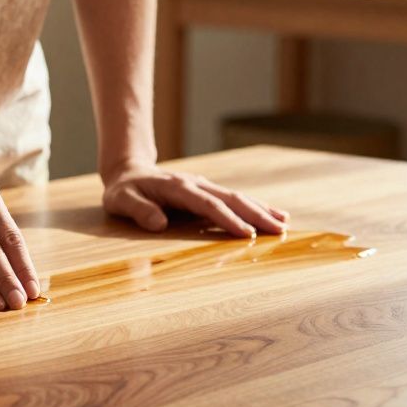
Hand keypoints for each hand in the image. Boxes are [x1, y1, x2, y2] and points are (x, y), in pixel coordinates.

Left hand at [102, 164, 287, 236]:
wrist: (129, 172)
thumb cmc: (124, 191)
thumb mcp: (121, 201)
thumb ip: (139, 211)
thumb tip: (158, 223)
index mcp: (178, 188)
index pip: (207, 205)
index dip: (227, 219)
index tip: (247, 234)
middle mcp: (196, 184)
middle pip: (231, 199)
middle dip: (256, 214)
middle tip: (280, 231)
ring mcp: (204, 187)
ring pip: (237, 197)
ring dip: (261, 210)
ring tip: (285, 223)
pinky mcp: (208, 192)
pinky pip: (234, 200)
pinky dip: (256, 207)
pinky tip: (274, 215)